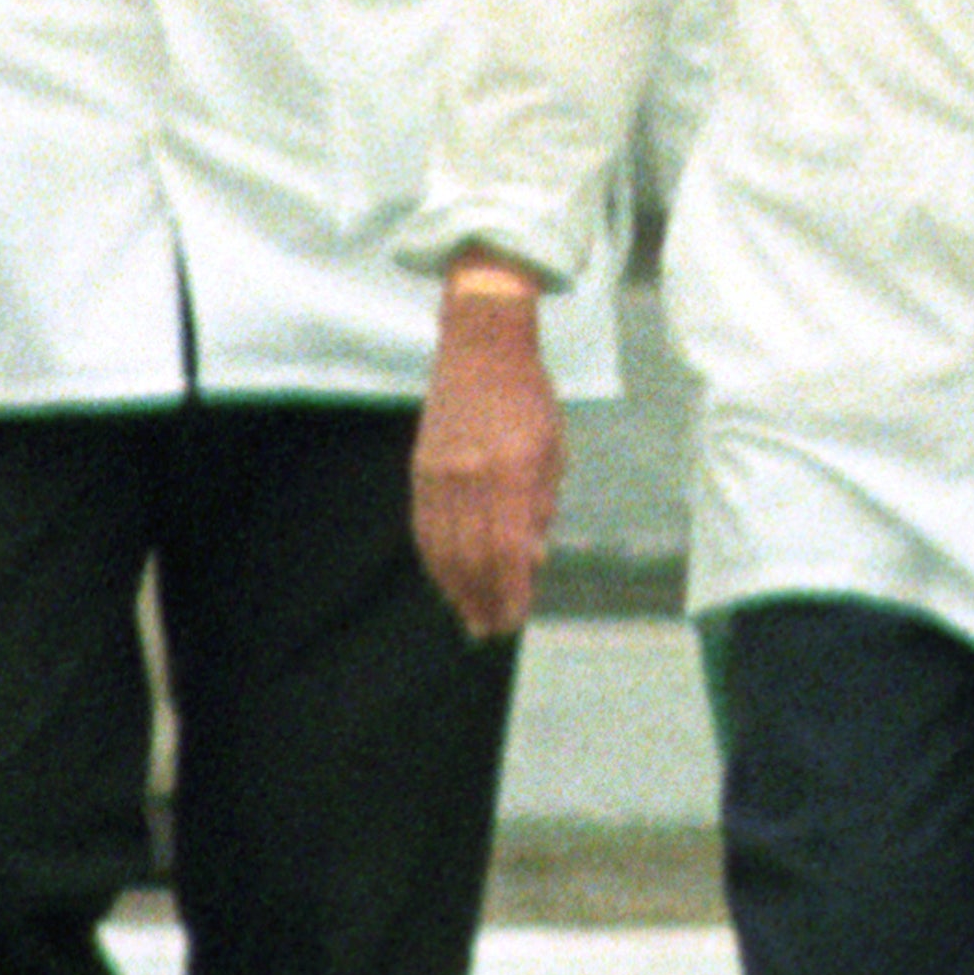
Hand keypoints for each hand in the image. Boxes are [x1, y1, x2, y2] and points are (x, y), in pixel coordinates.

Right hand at [411, 263, 565, 639]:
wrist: (481, 345)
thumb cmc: (528, 397)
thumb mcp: (553, 451)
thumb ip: (540, 508)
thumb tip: (530, 561)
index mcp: (513, 471)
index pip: (507, 551)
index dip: (509, 592)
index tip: (514, 618)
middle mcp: (472, 475)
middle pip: (471, 557)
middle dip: (481, 599)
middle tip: (489, 629)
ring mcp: (440, 472)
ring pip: (441, 546)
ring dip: (454, 588)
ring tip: (467, 615)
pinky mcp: (420, 467)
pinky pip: (422, 526)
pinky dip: (433, 559)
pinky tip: (444, 578)